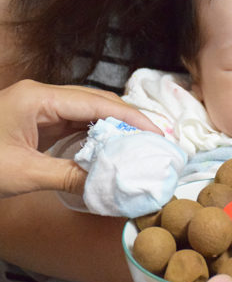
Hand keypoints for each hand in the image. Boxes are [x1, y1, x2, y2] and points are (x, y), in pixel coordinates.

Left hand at [0, 79, 161, 196]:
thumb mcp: (23, 173)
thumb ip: (70, 176)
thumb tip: (110, 185)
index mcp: (39, 98)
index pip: (97, 103)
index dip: (132, 118)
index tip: (158, 134)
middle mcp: (43, 96)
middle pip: (98, 102)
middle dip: (129, 120)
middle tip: (157, 141)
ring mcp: (40, 108)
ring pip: (89, 113)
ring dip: (115, 129)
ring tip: (141, 146)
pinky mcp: (38, 122)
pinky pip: (76, 125)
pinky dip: (98, 137)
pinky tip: (112, 150)